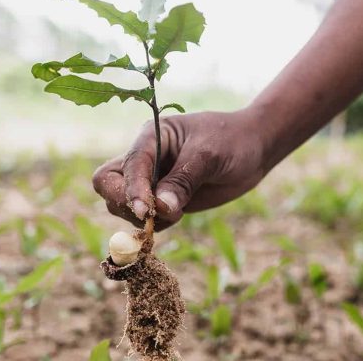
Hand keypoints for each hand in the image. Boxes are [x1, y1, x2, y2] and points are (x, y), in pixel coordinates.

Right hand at [93, 109, 265, 230]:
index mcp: (151, 137)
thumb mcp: (209, 156)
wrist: (254, 148)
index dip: (133, 190)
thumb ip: (183, 180)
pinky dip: (155, 224)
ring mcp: (152, 180)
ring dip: (142, 218)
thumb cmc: (232, 141)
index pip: (128, 165)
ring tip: (178, 213)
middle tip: (152, 216)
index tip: (147, 211)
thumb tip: (160, 209)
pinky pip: (145, 218)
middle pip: (109, 184)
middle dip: (124, 203)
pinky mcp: (163, 199)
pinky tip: (179, 216)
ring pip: (122, 204)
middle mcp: (145, 158)